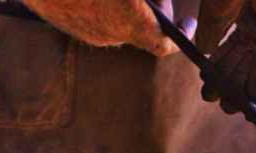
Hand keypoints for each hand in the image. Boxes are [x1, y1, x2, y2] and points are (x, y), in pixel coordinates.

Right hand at [25, 0, 196, 56]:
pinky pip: (94, 18)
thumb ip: (150, 0)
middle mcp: (111, 35)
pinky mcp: (66, 24)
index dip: (182, 36)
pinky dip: (103, 5)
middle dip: (153, 10)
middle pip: (142, 29)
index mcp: (132, 23)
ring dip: (126, 8)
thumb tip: (158, 3)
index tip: (189, 25)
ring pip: (117, 23)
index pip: (164, 45)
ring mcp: (86, 32)